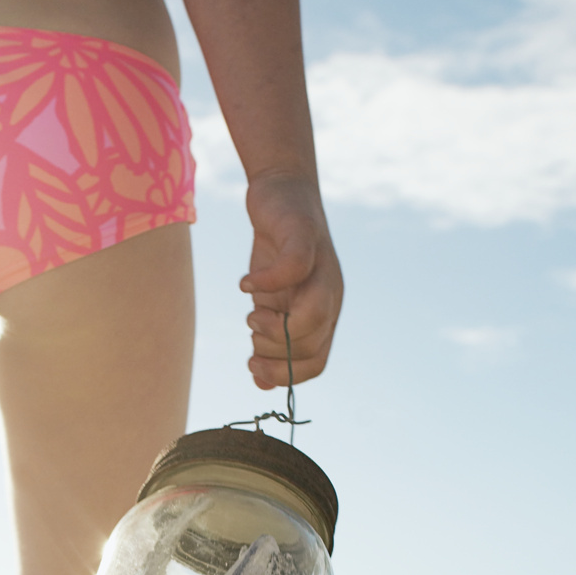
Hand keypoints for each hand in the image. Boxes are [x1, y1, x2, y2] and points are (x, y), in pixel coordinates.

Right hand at [240, 173, 342, 391]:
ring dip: (270, 324)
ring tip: (251, 310)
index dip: (284, 374)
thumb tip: (260, 385)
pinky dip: (265, 283)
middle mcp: (330, 294)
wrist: (282, 190)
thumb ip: (268, 339)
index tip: (253, 368)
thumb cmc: (276, 251)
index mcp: (325, 314)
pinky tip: (245, 284)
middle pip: (311, 345)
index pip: (316, 363)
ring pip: (310, 316)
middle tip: (251, 330)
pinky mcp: (305, 237)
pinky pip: (293, 269)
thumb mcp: (269, 302)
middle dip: (273, 350)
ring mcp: (322, 267)